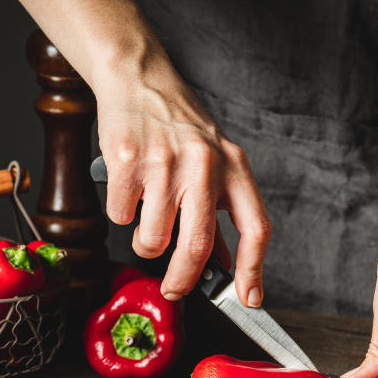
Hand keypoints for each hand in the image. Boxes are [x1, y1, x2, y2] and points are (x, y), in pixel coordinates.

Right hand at [95, 73, 270, 306]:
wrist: (139, 79)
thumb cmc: (178, 126)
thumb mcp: (213, 163)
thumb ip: (218, 212)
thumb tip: (223, 265)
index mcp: (234, 167)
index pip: (256, 228)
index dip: (254, 269)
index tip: (249, 298)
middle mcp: (204, 165)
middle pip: (197, 246)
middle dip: (183, 279)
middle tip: (174, 290)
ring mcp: (165, 163)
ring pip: (152, 239)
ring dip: (145, 243)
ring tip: (147, 217)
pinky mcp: (127, 161)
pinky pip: (121, 216)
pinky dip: (121, 213)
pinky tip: (128, 188)